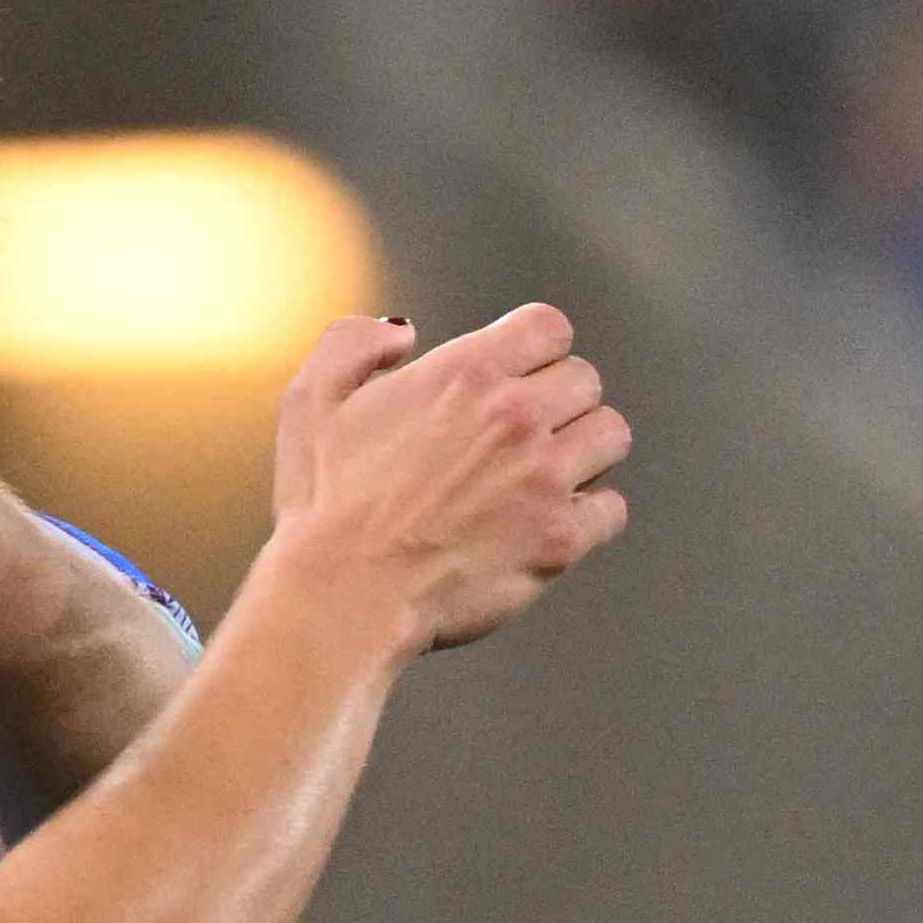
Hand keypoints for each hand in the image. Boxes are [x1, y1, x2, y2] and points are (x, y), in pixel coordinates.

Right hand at [247, 301, 625, 652]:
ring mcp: (546, 479)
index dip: (533, 349)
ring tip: (547, 472)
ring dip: (584, 449)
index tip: (518, 374)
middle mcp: (517, 417)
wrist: (341, 594)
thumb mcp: (310, 400)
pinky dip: (590, 513)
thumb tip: (402, 333)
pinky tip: (552, 520)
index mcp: (466, 373)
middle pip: (585, 380)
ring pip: (610, 435)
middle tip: (524, 432)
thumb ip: (354, 343)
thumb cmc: (324, 505)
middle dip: (557, 400)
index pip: (549, 328)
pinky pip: (612, 509)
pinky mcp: (560, 539)